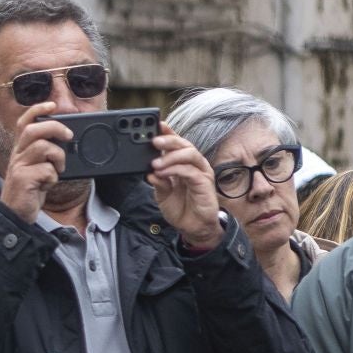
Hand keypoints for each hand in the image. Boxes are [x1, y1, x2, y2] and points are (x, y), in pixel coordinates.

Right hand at [0, 103, 72, 223]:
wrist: (16, 216)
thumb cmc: (29, 192)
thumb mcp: (37, 169)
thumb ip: (46, 154)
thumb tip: (65, 141)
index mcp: (20, 151)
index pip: (24, 123)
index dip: (37, 110)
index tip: (52, 105)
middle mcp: (17, 156)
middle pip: (34, 130)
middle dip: (55, 128)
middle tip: (68, 136)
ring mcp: (19, 167)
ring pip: (44, 148)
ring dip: (58, 158)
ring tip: (58, 169)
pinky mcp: (23, 180)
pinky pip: (47, 170)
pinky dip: (53, 178)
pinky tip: (47, 185)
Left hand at [148, 125, 223, 248]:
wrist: (193, 227)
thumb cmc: (180, 208)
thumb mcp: (162, 194)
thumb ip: (157, 181)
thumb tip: (148, 171)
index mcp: (183, 164)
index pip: (177, 144)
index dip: (168, 133)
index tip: (156, 125)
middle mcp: (194, 165)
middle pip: (184, 144)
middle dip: (169, 140)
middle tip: (153, 141)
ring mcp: (201, 172)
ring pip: (189, 154)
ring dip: (170, 156)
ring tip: (155, 163)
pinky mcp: (204, 182)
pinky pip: (190, 171)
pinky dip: (175, 170)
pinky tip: (163, 173)